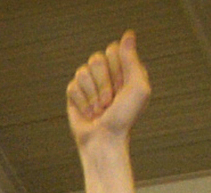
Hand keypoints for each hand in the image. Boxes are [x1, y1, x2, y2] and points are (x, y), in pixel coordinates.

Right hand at [68, 31, 149, 147]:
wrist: (103, 140)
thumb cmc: (124, 117)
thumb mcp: (138, 88)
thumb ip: (132, 60)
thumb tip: (128, 34)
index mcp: (124, 68)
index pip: (113, 50)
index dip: (117, 69)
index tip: (123, 88)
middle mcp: (107, 72)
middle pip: (96, 59)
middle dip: (103, 84)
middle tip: (110, 102)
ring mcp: (90, 82)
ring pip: (82, 72)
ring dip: (92, 96)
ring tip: (100, 110)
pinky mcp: (75, 93)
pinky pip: (72, 86)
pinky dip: (81, 102)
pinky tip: (88, 113)